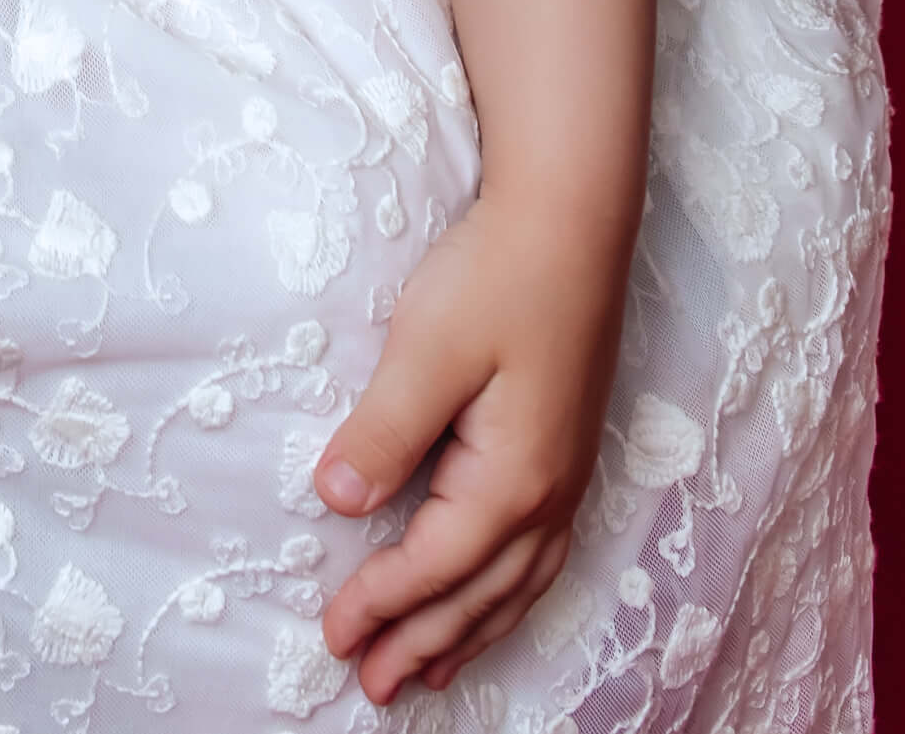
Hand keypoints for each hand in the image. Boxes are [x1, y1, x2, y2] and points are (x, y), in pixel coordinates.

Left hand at [313, 189, 631, 701]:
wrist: (572, 218)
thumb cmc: (496, 273)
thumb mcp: (426, 348)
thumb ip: (384, 431)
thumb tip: (338, 500)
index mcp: (512, 478)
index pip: (435, 567)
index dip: (381, 604)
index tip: (332, 635)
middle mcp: (549, 493)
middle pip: (479, 595)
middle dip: (424, 643)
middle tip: (373, 687)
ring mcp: (567, 474)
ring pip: (517, 584)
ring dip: (469, 631)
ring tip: (427, 670)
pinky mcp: (568, 449)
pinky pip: (539, 554)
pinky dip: (507, 593)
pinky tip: (492, 596)